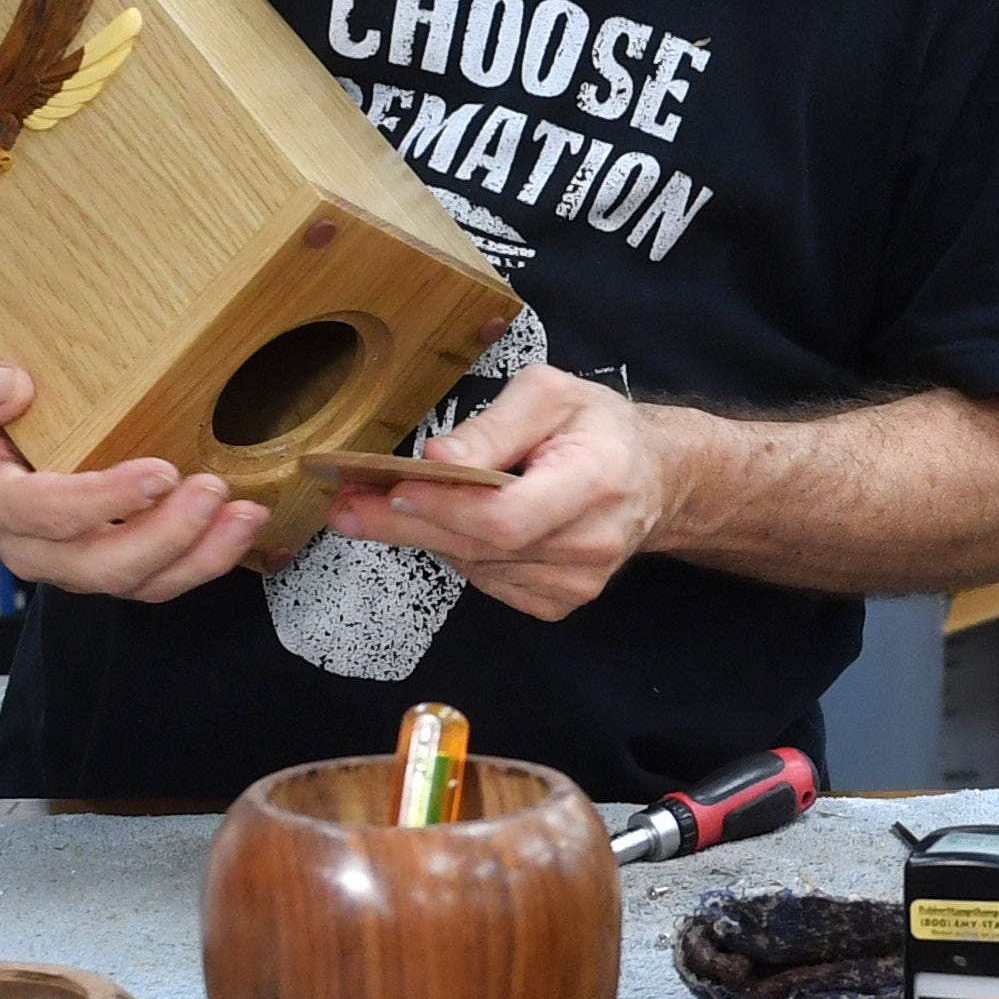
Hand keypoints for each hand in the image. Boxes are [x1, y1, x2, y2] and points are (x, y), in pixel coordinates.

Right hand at [0, 355, 263, 603]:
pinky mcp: (118, 561)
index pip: (47, 514)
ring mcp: (80, 563)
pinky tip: (245, 528)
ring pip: (142, 583)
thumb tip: (9, 389)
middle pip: (103, 566)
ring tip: (245, 515)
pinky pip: (165, 576)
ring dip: (201, 556)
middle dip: (166, 536)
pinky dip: (209, 558)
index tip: (157, 475)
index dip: (103, 502)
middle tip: (211, 491)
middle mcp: (36, 548)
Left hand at [330, 365, 688, 619]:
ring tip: (377, 505)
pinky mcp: (559, 602)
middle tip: (345, 504)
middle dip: (404, 524)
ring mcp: (578, 583)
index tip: (389, 488)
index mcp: (596, 481)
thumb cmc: (596, 428)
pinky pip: (486, 582)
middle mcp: (591, 542)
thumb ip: (493, 426)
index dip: (444, 508)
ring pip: (475, 566)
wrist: (653, 479)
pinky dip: (459, 551)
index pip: (507, 516)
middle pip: (479, 547)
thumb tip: (436, 461)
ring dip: (424, 535)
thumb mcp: (549, 395)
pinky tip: (451, 524)